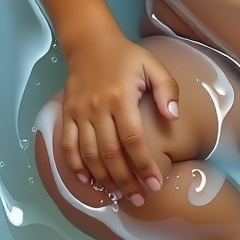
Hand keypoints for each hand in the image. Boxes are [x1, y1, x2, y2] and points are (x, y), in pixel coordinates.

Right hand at [59, 24, 179, 204]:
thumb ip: (167, 90)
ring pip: (90, 155)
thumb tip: (172, 118)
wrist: (90, 41)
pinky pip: (68, 147)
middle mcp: (98, 108)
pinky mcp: (67, 114)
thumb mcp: (152, 65)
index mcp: (122, 98)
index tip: (155, 183)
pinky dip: (76, 167)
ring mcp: (80, 113)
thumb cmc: (126, 55)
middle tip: (139, 198)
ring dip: (104, 179)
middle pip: (111, 154)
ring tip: (119, 194)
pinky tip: (89, 181)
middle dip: (126, 181)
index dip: (144, 165)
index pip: (134, 140)